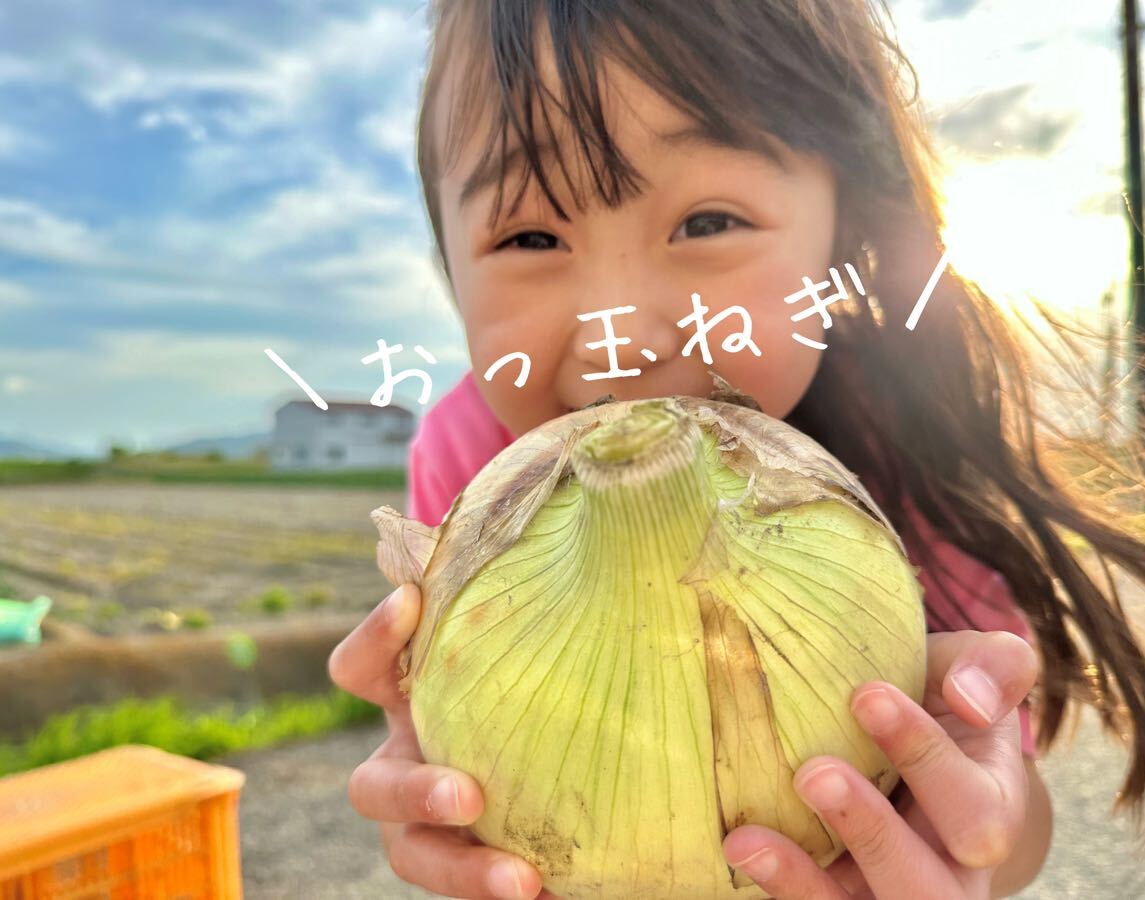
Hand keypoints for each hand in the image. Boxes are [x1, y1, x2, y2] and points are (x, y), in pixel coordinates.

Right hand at [328, 584, 554, 899]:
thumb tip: (553, 478)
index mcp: (410, 695)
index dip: (375, 637)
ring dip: (460, 871)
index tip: (415, 600)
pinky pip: (476, 883)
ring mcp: (441, 815)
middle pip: (373, 787)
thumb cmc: (538, 652)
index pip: (362, 666)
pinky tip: (562, 894)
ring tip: (523, 885)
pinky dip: (506, 891)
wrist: (576, 716)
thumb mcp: (525, 615)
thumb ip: (512, 572)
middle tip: (470, 794)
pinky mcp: (481, 857)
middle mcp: (412, 755)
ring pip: (413, 856)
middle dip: (414, 790)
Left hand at [721, 630, 1038, 898]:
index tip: (866, 693)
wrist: (897, 731)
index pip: (977, 809)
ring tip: (747, 842)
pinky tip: (737, 848)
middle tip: (814, 772)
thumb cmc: (936, 694)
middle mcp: (952, 871)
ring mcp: (893, 893)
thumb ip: (994, 665)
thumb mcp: (971, 668)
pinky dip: (779, 890)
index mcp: (992, 810)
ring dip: (806, 885)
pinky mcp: (844, 896)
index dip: (925, 757)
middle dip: (872, 833)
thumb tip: (970, 697)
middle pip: (930, 889)